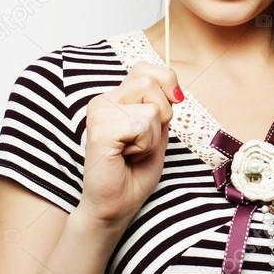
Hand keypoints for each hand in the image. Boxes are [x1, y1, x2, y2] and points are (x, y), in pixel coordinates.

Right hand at [77, 62, 182, 228]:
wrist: (117, 204)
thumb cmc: (136, 170)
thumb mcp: (158, 130)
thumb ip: (162, 104)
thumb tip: (174, 88)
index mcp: (116, 97)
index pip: (145, 68)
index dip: (166, 83)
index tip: (171, 106)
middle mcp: (103, 100)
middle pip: (151, 82)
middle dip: (163, 115)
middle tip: (145, 140)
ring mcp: (99, 113)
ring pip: (151, 106)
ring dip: (154, 134)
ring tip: (135, 150)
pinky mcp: (100, 130)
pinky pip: (143, 125)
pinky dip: (146, 145)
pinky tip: (127, 156)